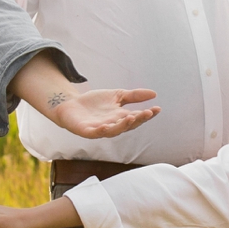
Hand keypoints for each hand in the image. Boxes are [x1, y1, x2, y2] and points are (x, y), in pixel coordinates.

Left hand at [40, 85, 160, 139]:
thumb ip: (133, 96)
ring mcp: (100, 130)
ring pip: (114, 131)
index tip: (157, 108)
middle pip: (128, 125)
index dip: (147, 114)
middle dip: (139, 119)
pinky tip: (105, 126)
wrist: (71, 104)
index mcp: (121, 118)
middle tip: (148, 113)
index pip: (137, 117)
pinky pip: (95, 133)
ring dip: (123, 125)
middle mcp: (113, 125)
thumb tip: (154, 94)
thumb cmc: (94, 102)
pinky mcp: (87, 131)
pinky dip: (101, 131)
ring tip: (132, 116)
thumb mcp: (117, 95)